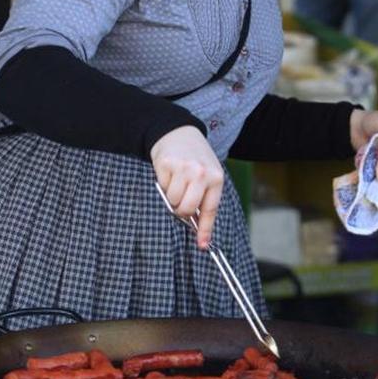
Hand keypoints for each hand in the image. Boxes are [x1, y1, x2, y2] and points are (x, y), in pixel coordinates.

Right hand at [150, 126, 223, 249]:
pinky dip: (163, 184)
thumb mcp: (208, 175)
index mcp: (216, 178)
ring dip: (171, 196)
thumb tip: (199, 230)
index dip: (205, 229)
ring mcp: (184, 168)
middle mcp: (202, 173)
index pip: (210, 209)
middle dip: (181, 211)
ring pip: (172, 200)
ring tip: (176, 182)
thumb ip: (205, 199)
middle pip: (186, 209)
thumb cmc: (196, 159)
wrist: (179, 133)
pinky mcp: (166, 164)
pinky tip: (169, 173)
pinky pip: (161, 188)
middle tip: (180, 201)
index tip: (202, 245)